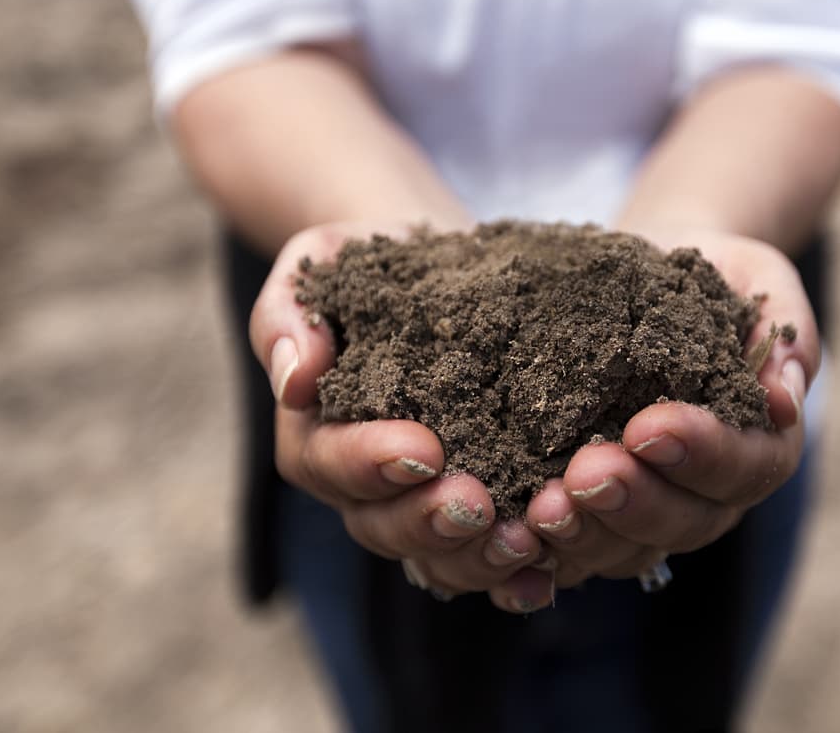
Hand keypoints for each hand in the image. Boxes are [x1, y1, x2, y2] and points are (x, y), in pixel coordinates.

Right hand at [249, 221, 550, 603]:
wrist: (433, 266)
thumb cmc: (367, 265)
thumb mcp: (318, 265)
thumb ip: (291, 318)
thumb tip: (296, 380)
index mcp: (316, 434)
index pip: (329, 462)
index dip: (371, 463)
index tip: (423, 449)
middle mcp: (364, 486)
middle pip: (382, 526)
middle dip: (429, 521)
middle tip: (479, 503)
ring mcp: (420, 505)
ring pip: (437, 557)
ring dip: (477, 557)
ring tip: (526, 538)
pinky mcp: (480, 506)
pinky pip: (486, 558)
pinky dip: (515, 574)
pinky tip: (548, 571)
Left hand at [501, 227, 819, 599]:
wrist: (650, 271)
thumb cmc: (714, 276)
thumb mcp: (759, 282)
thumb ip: (784, 334)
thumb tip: (782, 400)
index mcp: (760, 444)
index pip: (743, 465)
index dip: (700, 453)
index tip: (650, 426)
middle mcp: (710, 495)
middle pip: (684, 522)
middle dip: (634, 501)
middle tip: (585, 473)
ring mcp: (650, 514)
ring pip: (625, 550)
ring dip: (584, 533)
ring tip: (542, 508)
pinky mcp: (593, 517)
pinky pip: (572, 554)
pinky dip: (543, 555)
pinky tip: (512, 533)